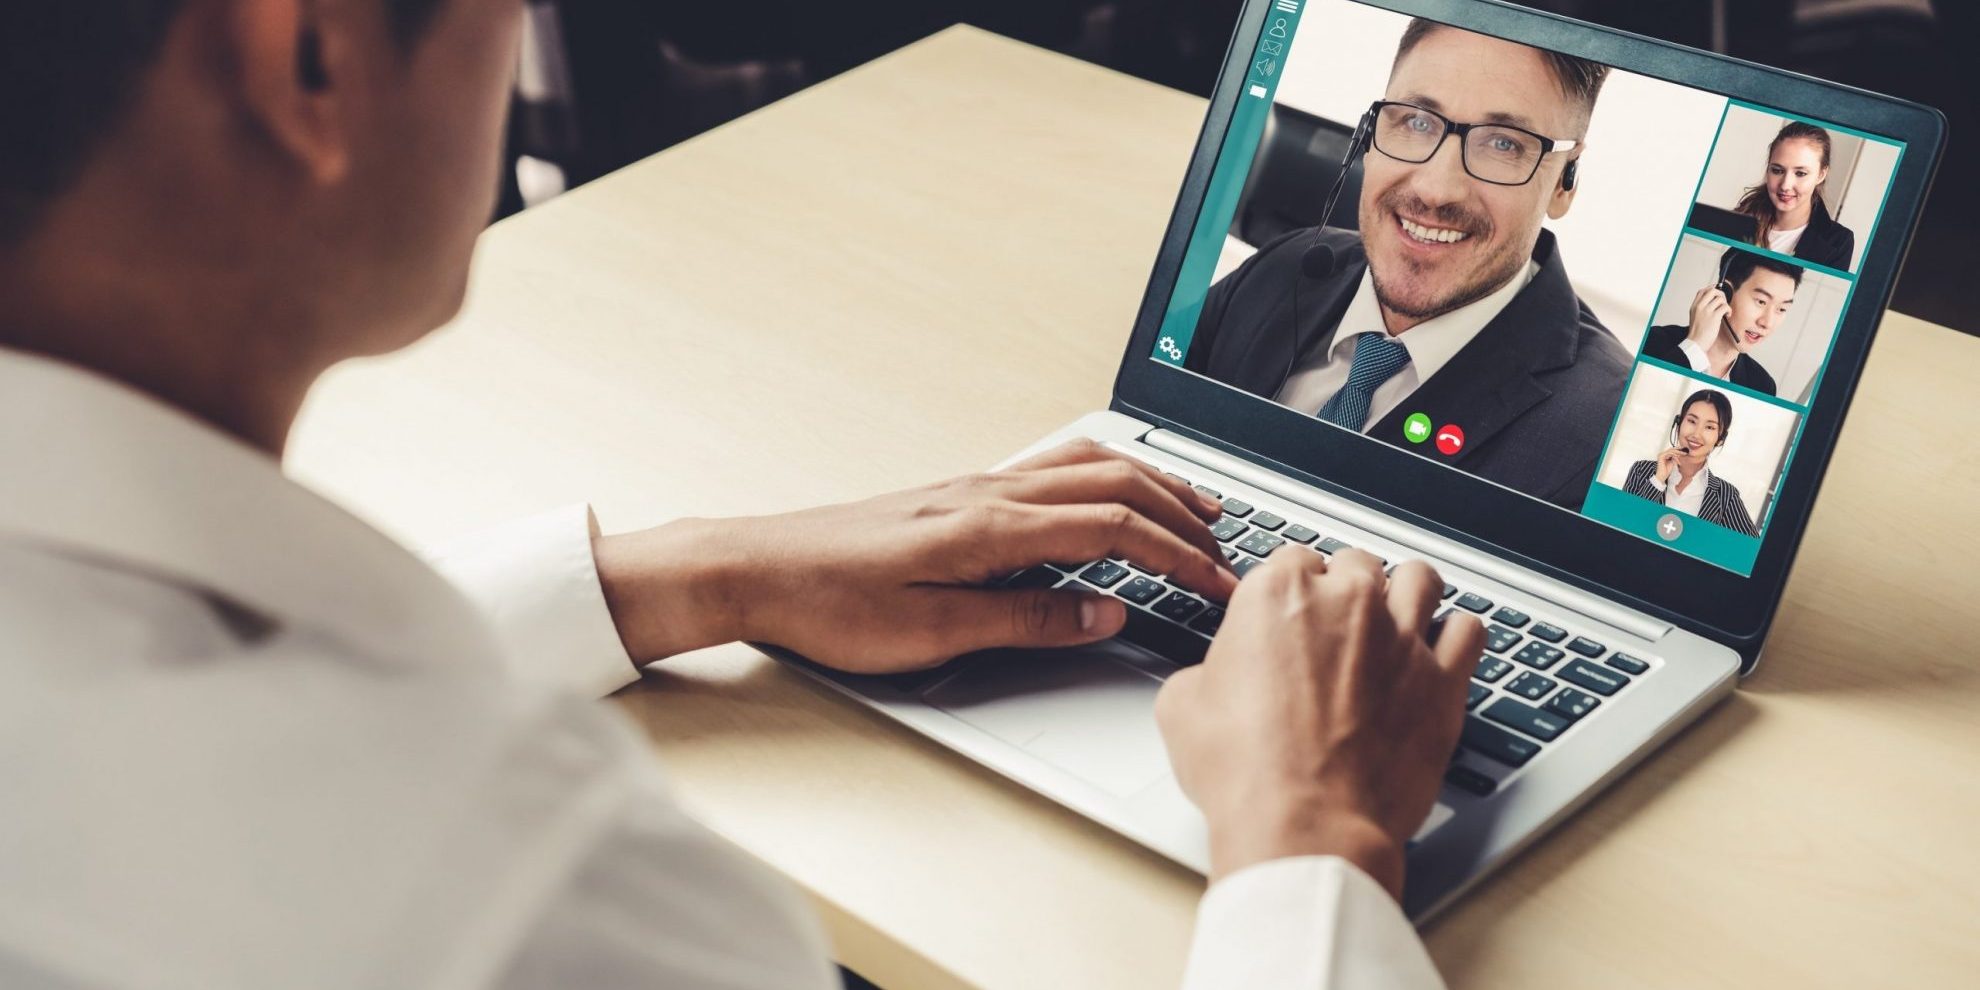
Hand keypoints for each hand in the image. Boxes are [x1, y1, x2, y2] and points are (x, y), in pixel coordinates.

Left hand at [593, 439, 1237, 672]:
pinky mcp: (955, 495)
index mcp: (993, 527)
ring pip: (1084, 465)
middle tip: (1226, 546)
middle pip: (1113, 483)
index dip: (1178, 556)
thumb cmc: (831, 603)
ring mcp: (973, 488)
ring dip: (1146, 481)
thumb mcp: (934, 633)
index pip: (1115, 528)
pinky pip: (1051, 468)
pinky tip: (1104, 492)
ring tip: (1190, 505)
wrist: (756, 568)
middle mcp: (990, 494)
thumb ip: (1027, 619)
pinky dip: (1101, 475)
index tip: (1219, 584)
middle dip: (1180, 511)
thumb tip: (1104, 611)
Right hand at [1153, 548, 1481, 897]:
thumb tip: (1211, 678)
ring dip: (1406, 593)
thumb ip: (1206, 671)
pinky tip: (1442, 650)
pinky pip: (1469, 631)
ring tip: (1397, 617)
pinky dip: (1456, 636)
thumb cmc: (1246, 773)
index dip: (1289, 590)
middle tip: (1335, 626)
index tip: (1289, 614)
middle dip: (1345, 589)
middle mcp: (1346, 602)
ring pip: (1420, 579)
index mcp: (1279, 594)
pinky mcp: (1442, 681)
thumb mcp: (1183, 708)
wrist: (1305, 827)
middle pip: (1355, 563)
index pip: (1291, 560)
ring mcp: (1401, 638)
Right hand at [1655, 446, 1683, 483]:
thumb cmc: (1667, 470)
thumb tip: (1680, 454)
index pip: (1672, 450)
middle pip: (1671, 449)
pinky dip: (1674, 454)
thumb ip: (1675, 457)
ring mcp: (1661, 454)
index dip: (1678, 450)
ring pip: (1671, 450)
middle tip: (1685, 452)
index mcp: (1664, 455)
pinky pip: (1669, 453)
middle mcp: (1662, 454)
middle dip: (1679, 450)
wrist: (1663, 475)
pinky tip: (1678, 456)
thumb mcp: (1673, 462)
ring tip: (1683, 454)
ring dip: (1678, 452)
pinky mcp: (1661, 456)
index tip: (1684, 451)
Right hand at [1686, 284, 1730, 350]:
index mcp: (1694, 306)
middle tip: (1723, 302)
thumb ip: (1701, 308)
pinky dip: (1729, 310)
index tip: (1718, 294)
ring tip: (1725, 312)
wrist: (1696, 342)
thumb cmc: (1697, 332)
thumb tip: (1714, 301)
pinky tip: (1727, 315)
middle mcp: (1700, 306)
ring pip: (1720, 299)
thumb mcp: (1695, 317)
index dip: (1712, 289)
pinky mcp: (1714, 317)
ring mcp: (1706, 311)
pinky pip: (1725, 307)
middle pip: (1712, 291)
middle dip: (1721, 294)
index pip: (1702, 290)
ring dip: (1726, 304)